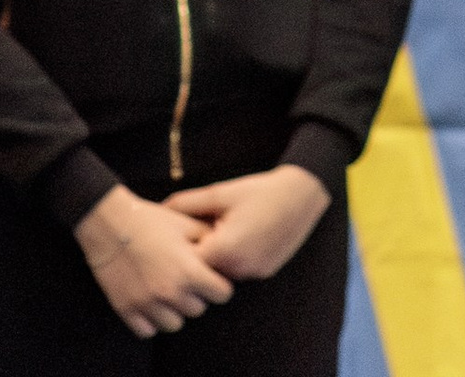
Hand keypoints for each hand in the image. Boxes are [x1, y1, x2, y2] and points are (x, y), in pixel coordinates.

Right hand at [74, 184, 234, 336]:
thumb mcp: (184, 223)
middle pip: (199, 310)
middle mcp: (170, 293)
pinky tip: (150, 301)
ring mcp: (148, 304)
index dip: (220, 285)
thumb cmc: (150, 221)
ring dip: (175, 310)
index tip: (212, 278)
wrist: (110, 224)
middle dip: (197, 295)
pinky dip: (151, 320)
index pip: (222, 294)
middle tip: (186, 279)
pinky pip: (148, 331)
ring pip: (175, 324)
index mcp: (189, 271)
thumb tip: (223, 250)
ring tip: (168, 291)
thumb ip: (207, 239)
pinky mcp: (127, 310)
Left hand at [164, 165, 332, 283]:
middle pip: (205, 271)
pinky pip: (240, 270)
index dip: (182, 249)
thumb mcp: (220, 192)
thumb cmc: (260, 190)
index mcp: (225, 250)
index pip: (189, 264)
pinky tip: (242, 233)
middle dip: (199, 253)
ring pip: (222, 272)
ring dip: (217, 256)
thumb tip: (161, 209)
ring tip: (223, 229)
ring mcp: (254, 273)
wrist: (303, 193)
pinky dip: (234, 257)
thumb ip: (188, 203)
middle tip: (203, 228)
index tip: (180, 234)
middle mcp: (239, 269)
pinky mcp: (265, 272)